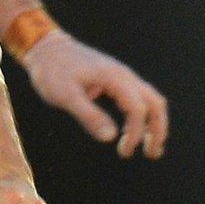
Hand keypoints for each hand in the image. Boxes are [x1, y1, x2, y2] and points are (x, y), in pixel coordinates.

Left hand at [21, 32, 167, 158]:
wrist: (46, 49)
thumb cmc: (52, 72)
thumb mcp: (65, 95)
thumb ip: (89, 115)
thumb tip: (111, 137)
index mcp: (114, 78)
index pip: (137, 109)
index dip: (135, 133)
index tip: (123, 152)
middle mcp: (124, 75)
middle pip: (155, 103)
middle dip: (158, 130)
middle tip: (151, 154)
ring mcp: (122, 76)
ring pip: (151, 100)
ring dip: (155, 124)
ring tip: (151, 149)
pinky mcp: (116, 80)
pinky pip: (139, 98)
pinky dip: (143, 117)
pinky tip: (135, 133)